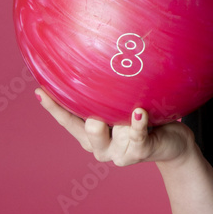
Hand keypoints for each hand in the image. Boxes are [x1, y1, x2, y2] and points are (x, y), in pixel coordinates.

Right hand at [36, 88, 194, 166]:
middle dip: (82, 119)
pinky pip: (137, 135)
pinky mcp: (139, 152)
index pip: (68, 121)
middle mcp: (101, 146)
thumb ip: (109, 96)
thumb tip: (98, 61)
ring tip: (105, 115)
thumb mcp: (122, 109)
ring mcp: (118, 152)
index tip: (39, 90)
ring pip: (103, 137)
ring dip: (106, 125)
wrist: (173, 143)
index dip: (53, 107)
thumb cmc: (144, 120)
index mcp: (91, 135)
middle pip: (83, 131)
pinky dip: (136, 123)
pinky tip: (138, 112)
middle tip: (87, 110)